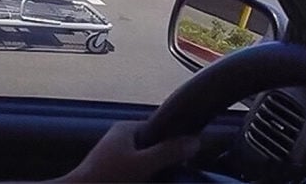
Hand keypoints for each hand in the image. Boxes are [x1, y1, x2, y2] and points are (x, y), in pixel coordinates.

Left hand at [59, 122, 198, 183]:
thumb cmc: (109, 177)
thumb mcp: (143, 164)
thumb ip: (168, 152)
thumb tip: (196, 140)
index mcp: (126, 129)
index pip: (158, 128)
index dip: (174, 140)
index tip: (190, 155)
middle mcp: (121, 139)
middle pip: (153, 147)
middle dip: (166, 159)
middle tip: (182, 171)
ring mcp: (116, 157)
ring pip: (146, 163)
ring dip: (157, 172)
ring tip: (171, 179)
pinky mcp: (113, 173)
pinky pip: (137, 173)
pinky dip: (147, 178)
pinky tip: (154, 182)